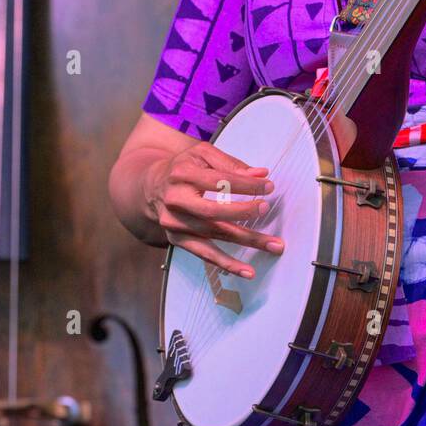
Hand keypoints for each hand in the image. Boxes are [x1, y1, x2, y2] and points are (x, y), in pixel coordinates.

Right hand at [144, 144, 282, 278]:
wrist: (152, 186)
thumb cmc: (184, 168)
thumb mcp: (203, 155)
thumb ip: (231, 163)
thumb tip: (261, 175)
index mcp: (182, 174)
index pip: (218, 181)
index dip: (245, 185)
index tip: (268, 187)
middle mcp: (175, 200)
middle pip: (213, 211)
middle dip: (243, 212)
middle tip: (266, 210)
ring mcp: (175, 223)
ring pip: (214, 235)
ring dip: (246, 241)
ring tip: (273, 246)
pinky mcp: (177, 239)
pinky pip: (205, 254)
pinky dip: (227, 264)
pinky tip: (247, 271)